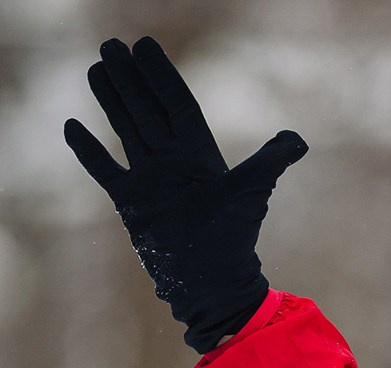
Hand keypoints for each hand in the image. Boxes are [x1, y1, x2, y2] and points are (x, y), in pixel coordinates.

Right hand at [65, 36, 306, 352]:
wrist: (211, 280)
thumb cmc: (234, 236)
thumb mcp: (253, 190)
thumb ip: (272, 161)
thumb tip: (298, 140)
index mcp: (200, 154)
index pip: (176, 104)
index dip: (161, 75)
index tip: (145, 46)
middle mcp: (174, 162)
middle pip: (147, 110)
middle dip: (131, 78)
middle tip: (111, 44)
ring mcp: (151, 181)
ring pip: (126, 130)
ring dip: (110, 100)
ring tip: (95, 69)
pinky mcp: (131, 203)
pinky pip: (104, 170)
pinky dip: (89, 151)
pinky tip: (72, 126)